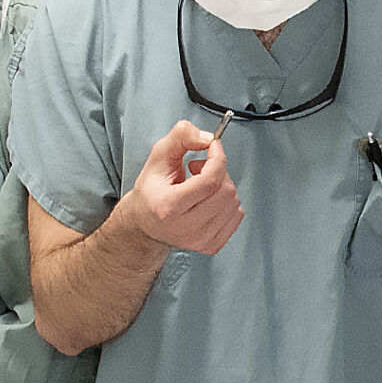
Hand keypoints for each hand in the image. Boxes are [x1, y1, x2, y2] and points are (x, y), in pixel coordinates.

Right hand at [123, 121, 242, 253]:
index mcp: (169, 206)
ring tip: (201, 185)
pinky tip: (209, 199)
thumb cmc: (151, 190)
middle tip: (199, 168)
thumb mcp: (159, 156)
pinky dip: (227, 202)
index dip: (217, 157)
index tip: (213, 146)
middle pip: (225, 191)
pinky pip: (237, 215)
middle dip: (218, 171)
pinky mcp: (211, 246)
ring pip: (234, 202)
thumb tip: (208, 139)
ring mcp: (200, 240)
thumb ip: (181, 137)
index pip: (210, 181)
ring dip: (222, 186)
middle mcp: (185, 228)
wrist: (145, 223)